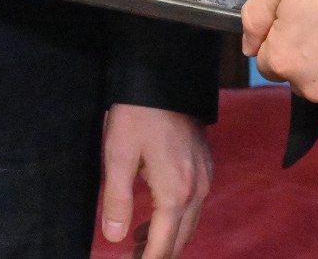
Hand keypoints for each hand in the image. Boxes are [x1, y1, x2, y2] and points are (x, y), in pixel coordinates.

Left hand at [97, 104, 211, 258]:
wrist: (165, 77)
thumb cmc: (137, 115)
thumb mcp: (117, 156)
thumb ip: (116, 201)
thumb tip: (113, 238)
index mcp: (175, 193)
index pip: (163, 247)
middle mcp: (197, 190)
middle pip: (180, 241)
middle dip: (156, 256)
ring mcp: (205, 178)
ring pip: (189, 226)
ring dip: (165, 241)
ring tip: (136, 246)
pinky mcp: (205, 168)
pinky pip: (193, 207)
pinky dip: (174, 222)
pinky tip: (153, 219)